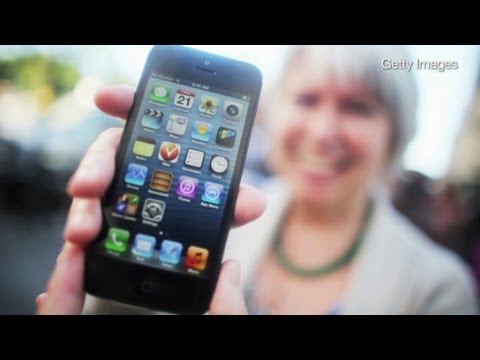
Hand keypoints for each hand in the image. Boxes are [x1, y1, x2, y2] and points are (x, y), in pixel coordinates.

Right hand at [36, 85, 265, 314]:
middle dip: (95, 167)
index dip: (122, 101)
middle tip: (88, 185)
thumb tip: (254, 204)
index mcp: (161, 145)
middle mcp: (133, 162)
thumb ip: (231, 203)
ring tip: (82, 231)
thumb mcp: (217, 206)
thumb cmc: (200, 211)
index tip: (106, 98)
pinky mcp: (103, 214)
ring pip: (91, 189)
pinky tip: (82, 240)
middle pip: (108, 152)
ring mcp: (115, 188)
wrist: (182, 247)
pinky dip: (84, 227)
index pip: (139, 113)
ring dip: (84, 208)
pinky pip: (88, 217)